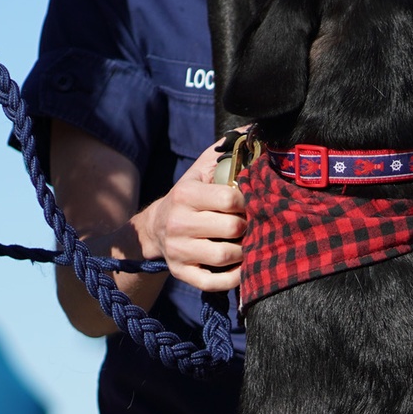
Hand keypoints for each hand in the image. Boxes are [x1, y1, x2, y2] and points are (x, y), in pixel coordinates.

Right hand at [138, 140, 246, 290]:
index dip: (249, 201)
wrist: (156, 226)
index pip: (230, 199)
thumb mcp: (201, 169)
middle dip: (248, 227)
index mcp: (185, 194)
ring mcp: (178, 251)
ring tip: (248, 243)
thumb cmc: (190, 195)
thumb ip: (227, 150)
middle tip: (253, 224)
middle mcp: (177, 222)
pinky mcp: (180, 273)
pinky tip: (241, 267)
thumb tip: (256, 130)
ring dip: (244, 252)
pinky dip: (233, 279)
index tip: (253, 202)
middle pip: (231, 229)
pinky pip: (213, 283)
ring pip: (224, 257)